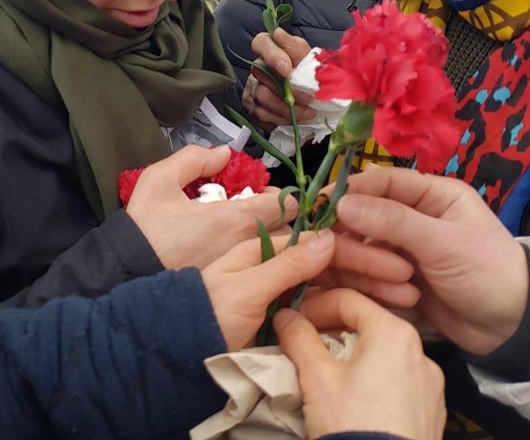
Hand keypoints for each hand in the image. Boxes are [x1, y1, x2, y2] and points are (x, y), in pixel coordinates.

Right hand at [127, 145, 295, 269]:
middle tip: (257, 212)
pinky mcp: (231, 290)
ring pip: (276, 255)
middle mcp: (244, 248)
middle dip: (280, 219)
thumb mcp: (159, 179)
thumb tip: (225, 153)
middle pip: (287, 232)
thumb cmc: (145, 227)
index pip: (285, 206)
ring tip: (249, 234)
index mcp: (233, 219)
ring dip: (272, 241)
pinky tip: (238, 255)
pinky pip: (261, 275)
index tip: (264, 194)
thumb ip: (194, 158)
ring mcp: (240, 273)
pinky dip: (260, 263)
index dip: (283, 196)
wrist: (124, 273)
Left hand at [204, 231, 419, 350]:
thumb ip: (286, 265)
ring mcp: (279, 293)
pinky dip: (347, 310)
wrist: (181, 352)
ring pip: (329, 286)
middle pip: (328, 264)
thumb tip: (329, 237)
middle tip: (408, 282)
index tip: (393, 260)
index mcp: (263, 249)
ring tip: (405, 299)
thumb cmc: (211, 314)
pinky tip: (373, 314)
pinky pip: (319, 309)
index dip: (356, 250)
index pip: (319, 244)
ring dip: (365, 289)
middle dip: (368, 269)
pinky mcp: (280, 319)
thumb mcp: (247, 287)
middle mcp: (274, 266)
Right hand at [241, 29, 314, 129]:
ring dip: (286, 107)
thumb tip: (277, 33)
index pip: (260, 42)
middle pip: (261, 74)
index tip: (287, 70)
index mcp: (271, 49)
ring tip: (307, 112)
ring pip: (261, 96)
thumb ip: (295, 47)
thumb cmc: (310, 75)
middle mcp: (257, 67)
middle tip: (309, 98)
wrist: (314, 99)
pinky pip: (261, 115)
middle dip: (287, 89)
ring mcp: (252, 88)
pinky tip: (294, 119)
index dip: (271, 54)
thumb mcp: (308, 58)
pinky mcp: (253, 107)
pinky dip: (280, 119)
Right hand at [275, 288, 445, 439]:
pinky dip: (374, 377)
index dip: (315, 304)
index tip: (294, 319)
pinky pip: (399, 380)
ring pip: (384, 353)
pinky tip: (354, 397)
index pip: (348, 299)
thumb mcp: (316, 377)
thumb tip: (285, 316)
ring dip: (353, 353)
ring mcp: (431, 385)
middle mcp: (420, 352)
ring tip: (327, 371)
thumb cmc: (351, 423)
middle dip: (333, 329)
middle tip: (305, 342)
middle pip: (368, 324)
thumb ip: (299, 338)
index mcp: (394, 333)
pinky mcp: (432, 411)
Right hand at [336, 165, 528, 355]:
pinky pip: (365, 276)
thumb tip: (341, 203)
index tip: (320, 205)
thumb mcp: (444, 243)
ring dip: (372, 268)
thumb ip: (393, 220)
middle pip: (361, 218)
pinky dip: (376, 288)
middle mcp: (409, 218)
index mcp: (428, 195)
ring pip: (360, 248)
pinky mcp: (392, 280)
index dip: (349, 191)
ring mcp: (398, 250)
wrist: (512, 333)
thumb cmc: (489, 273)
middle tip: (366, 261)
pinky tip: (404, 300)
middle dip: (361, 241)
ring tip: (404, 287)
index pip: (379, 181)